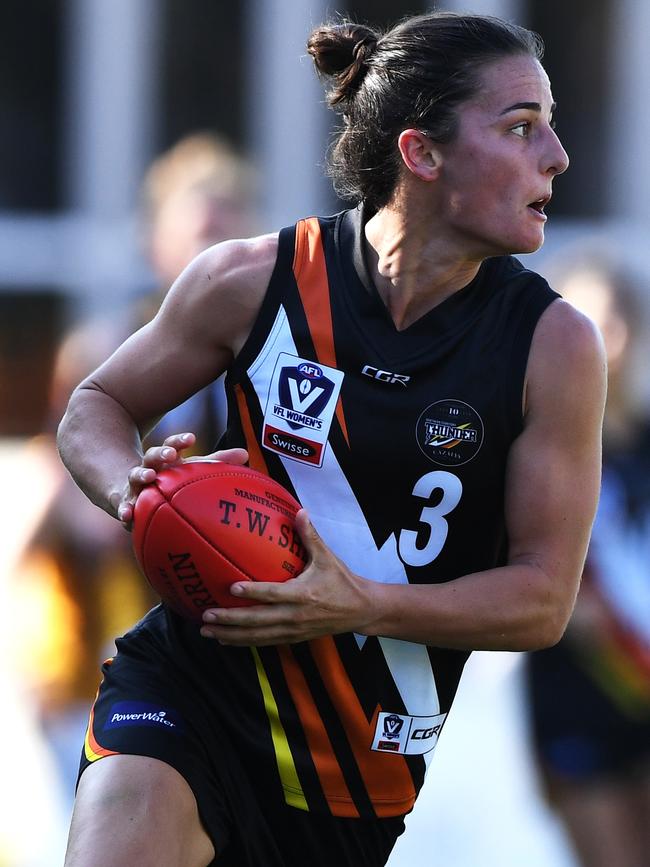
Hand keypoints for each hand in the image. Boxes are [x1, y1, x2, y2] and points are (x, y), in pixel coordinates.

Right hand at [112, 432, 248, 525]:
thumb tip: (245, 453)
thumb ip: (217, 462)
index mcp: (165, 459)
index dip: (180, 441)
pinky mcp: (124, 502)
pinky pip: (123, 507)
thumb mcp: (191, 470)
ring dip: (141, 474)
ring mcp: (134, 485)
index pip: (171, 444)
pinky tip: (127, 516)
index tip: (192, 438)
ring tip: (148, 476)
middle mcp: (149, 468)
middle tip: (170, 454)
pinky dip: (124, 510)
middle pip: (152, 455)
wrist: (129, 489)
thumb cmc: (170, 480)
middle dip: (161, 453)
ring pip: (136, 477)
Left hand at [199, 510, 376, 645]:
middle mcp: (295, 615)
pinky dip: (243, 642)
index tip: (231, 586)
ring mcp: (293, 630)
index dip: (252, 591)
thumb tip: (299, 511)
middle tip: (206, 615)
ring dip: (230, 635)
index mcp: (304, 595)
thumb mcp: (328, 558)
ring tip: (206, 631)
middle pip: (258, 620)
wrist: (361, 610)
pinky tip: (225, 640)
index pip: (273, 594)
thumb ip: (310, 536)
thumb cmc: (342, 581)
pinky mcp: (293, 638)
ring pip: (257, 636)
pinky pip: (264, 642)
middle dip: (230, 620)